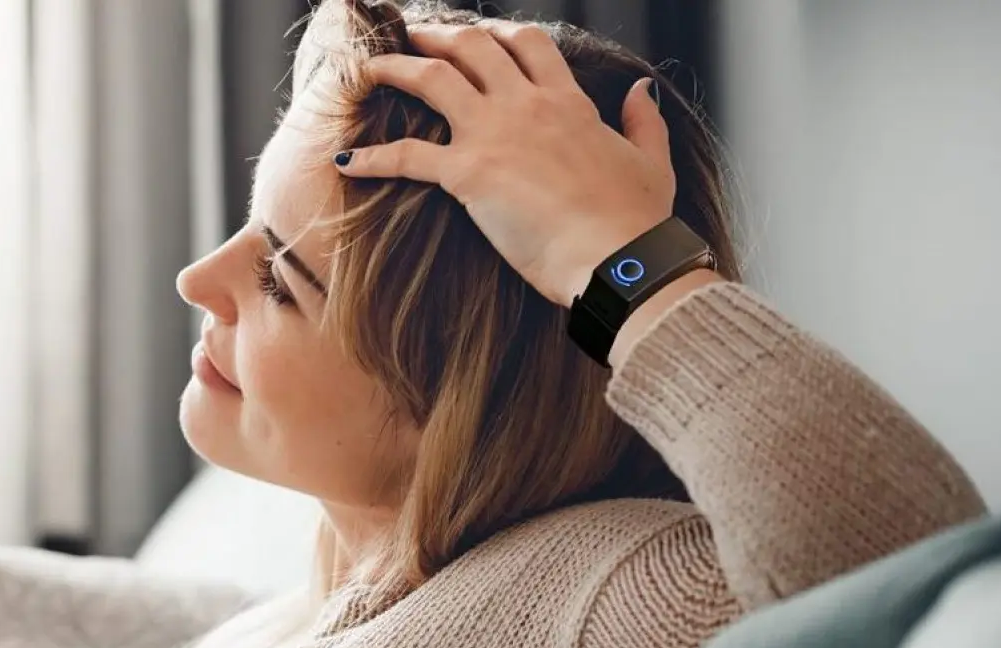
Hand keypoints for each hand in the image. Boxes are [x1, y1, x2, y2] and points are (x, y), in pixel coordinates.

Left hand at [334, 21, 676, 307]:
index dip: (497, 35)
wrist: (621, 259)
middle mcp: (527, 105)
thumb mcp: (652, 162)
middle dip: (437, 36)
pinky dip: (372, 156)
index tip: (476, 39)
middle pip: (473, 47)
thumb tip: (641, 90)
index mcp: (569, 102)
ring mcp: (495, 134)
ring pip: (432, 79)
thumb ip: (644, 122)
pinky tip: (348, 160)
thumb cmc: (638, 222)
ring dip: (394, 68)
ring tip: (367, 70)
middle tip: (412, 37)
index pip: (529, 45)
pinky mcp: (469, 174)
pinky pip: (406, 155)